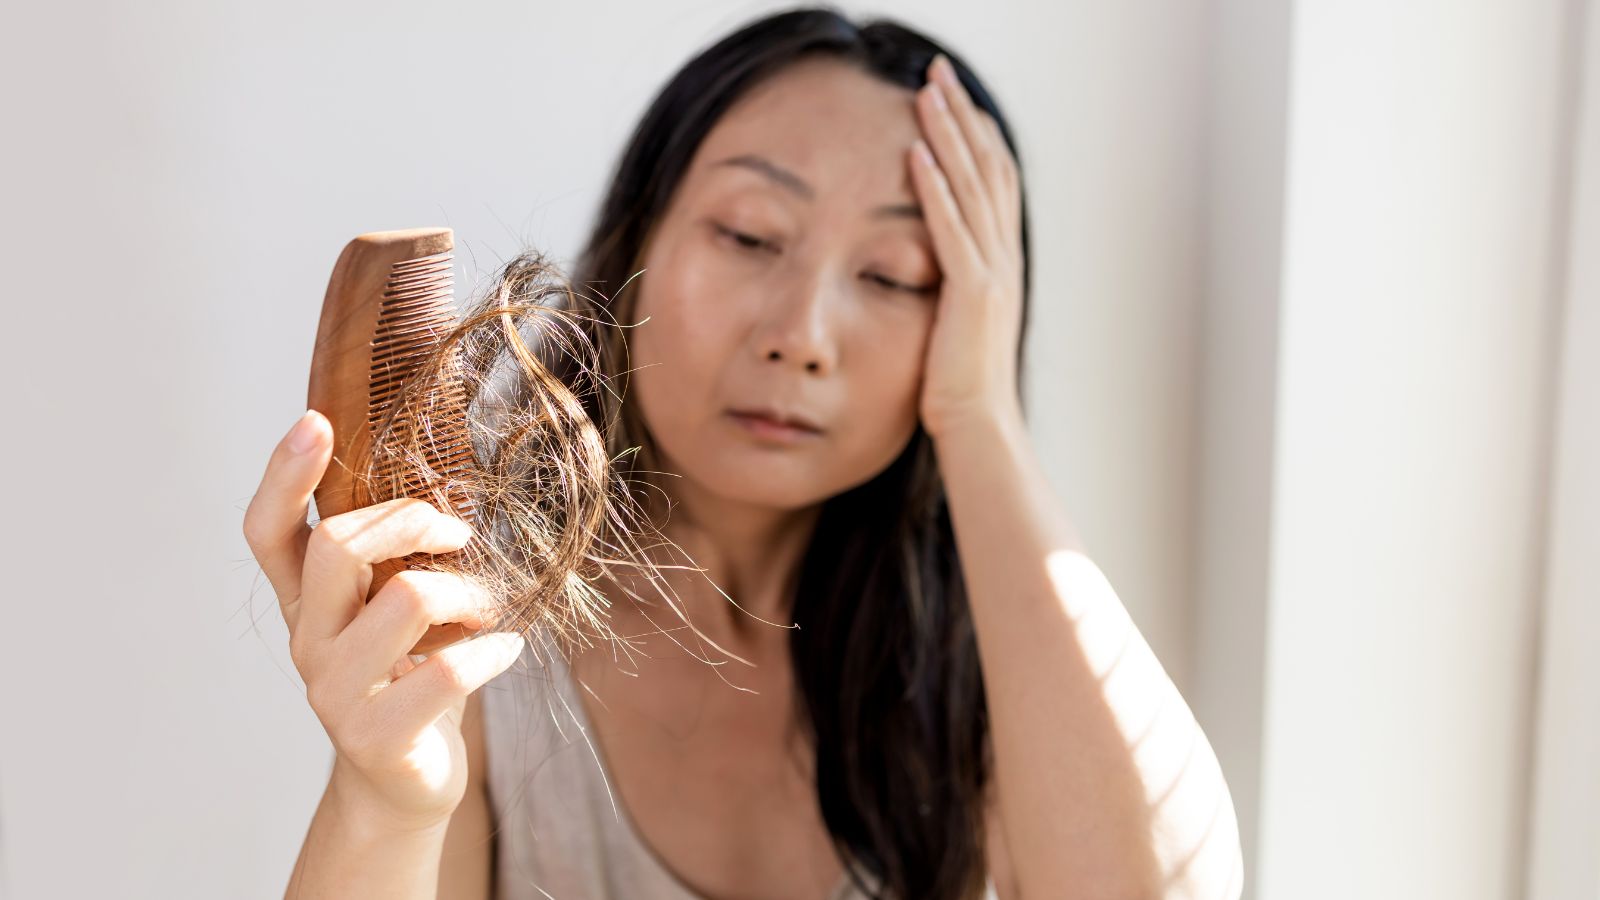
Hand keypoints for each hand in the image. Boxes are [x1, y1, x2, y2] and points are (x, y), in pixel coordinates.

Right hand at [243, 409, 525, 831]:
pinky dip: (492, 651)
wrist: (403, 785)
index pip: (268, 531)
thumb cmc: (410, 679)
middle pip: (338, 546)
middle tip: (457, 535)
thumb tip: (440, 490)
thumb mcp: (393, 612)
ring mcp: (335, 692)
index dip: (283, 475)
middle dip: (412, 520)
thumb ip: (394, 560)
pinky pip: (445, 673)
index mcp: (305, 603)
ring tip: (486, 609)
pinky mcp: (376, 736)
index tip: (315, 420)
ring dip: (466, 590)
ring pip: (405, 599)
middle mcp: (308, 641)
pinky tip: (506, 650)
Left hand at [908, 53, 1025, 440]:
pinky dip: (937, 191)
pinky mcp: (972, 297)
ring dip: (948, 137)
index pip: (992, 180)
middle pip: (987, 168)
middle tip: (935, 71)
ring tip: (925, 93)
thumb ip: (949, 283)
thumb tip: (927, 260)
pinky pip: (952, 232)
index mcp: (1000, 262)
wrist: (979, 431)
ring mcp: (992, 276)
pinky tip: (917, 157)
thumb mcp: (954, 321)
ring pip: (972, 189)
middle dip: (961, 116)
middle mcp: (1003, 259)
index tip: (948, 95)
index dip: (973, 133)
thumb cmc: (958, 387)